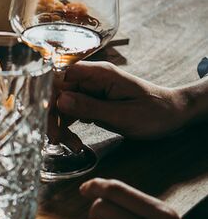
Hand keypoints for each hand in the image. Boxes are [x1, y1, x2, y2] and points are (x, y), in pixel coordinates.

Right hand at [56, 61, 189, 138]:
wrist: (173, 115)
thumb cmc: (155, 113)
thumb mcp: (123, 115)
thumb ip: (90, 107)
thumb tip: (60, 100)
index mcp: (99, 74)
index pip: (60, 74)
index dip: (46, 93)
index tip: (43, 116)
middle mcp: (91, 79)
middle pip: (55, 92)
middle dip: (51, 116)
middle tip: (56, 139)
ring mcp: (89, 91)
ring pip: (59, 105)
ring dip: (59, 126)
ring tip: (70, 145)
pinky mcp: (89, 102)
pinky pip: (69, 113)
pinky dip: (67, 129)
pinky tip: (74, 143)